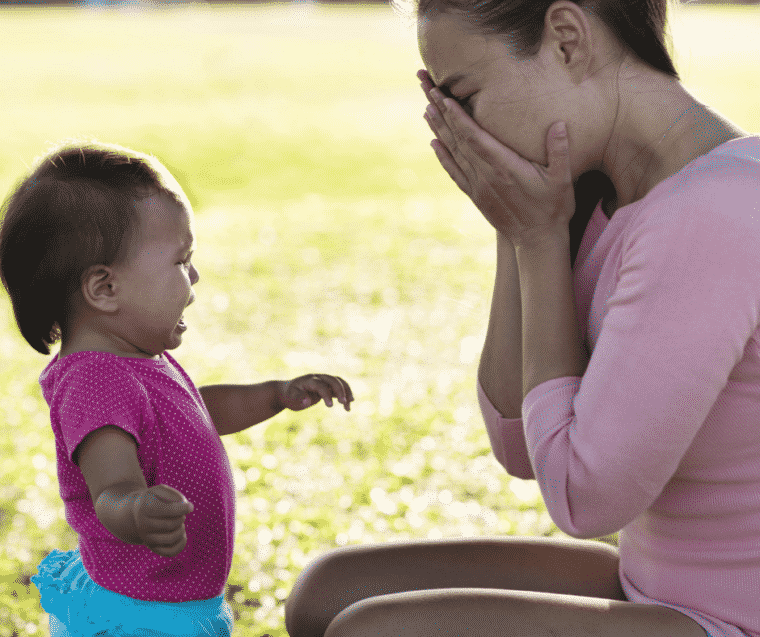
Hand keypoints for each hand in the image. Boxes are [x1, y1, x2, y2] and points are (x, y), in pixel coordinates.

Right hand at [132, 484, 193, 556]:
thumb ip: (173, 494)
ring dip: (181, 529)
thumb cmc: (153, 500)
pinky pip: (170, 552)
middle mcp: (144, 526)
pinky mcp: (153, 548)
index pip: (167, 510)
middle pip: (171, 524)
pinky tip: (182, 535)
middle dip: (181, 517)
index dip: (182, 508)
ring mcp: (147, 539)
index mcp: (145, 509)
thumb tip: (186, 505)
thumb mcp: (159, 491)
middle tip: (181, 514)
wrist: (136, 515)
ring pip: (171, 538)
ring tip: (180, 523)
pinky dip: (181, 544)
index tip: (190, 506)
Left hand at [278, 374, 353, 410]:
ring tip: (349, 405)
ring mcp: (323, 381)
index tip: (331, 406)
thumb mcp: (290, 399)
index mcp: (309, 380)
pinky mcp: (327, 386)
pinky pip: (339, 387)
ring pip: (339, 382)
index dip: (326, 394)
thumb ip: (298, 399)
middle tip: (344, 403)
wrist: (288, 392)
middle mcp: (318, 378)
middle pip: (333, 380)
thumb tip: (307, 401)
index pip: (321, 385)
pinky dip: (345, 394)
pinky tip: (347, 405)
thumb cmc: (289, 396)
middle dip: (340, 390)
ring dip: (346, 391)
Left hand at [418, 69, 575, 249]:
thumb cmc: (554, 208)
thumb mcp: (563, 180)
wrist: (537, 241)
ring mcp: (478, 186)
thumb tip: (558, 124)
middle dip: (441, 112)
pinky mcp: (476, 196)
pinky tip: (434, 142)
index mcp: (504, 168)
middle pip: (458, 139)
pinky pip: (455, 172)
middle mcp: (485, 176)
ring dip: (438, 129)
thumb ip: (560, 151)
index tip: (444, 98)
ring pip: (453, 153)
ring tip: (426, 108)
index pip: (475, 138)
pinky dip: (443, 156)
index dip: (458, 117)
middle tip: (427, 89)